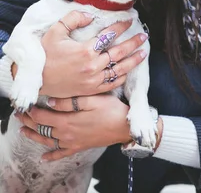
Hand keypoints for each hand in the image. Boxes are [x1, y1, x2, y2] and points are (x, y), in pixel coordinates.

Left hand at [16, 94, 130, 160]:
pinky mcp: (79, 147)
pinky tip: (44, 158)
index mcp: (67, 120)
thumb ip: (70, 101)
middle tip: (19, 115)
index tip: (24, 104)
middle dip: (29, 121)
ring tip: (23, 132)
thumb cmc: (110, 110)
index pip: (43, 116)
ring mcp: (72, 142)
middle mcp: (66, 133)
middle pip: (42, 128)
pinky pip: (61, 154)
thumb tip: (50, 101)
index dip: (32, 110)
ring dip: (34, 136)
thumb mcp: (91, 100)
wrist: (124, 127)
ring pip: (48, 141)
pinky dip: (51, 156)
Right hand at [36, 10, 146, 97]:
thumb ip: (73, 19)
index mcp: (85, 50)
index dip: (121, 27)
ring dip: (133, 61)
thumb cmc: (45, 55)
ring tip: (143, 53)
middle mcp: (92, 66)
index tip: (130, 21)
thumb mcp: (55, 31)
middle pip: (119, 53)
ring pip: (119, 70)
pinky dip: (122, 77)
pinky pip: (111, 84)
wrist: (35, 80)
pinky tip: (128, 71)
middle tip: (144, 36)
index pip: (109, 35)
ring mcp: (93, 80)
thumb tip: (90, 16)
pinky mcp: (91, 90)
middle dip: (134, 43)